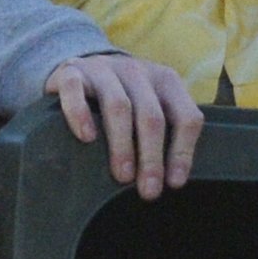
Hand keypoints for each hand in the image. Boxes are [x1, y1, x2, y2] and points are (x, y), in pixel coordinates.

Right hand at [46, 51, 202, 199]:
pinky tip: (86, 138)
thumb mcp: (148, 109)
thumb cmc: (122, 100)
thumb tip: (171, 182)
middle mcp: (137, 71)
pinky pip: (75, 90)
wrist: (80, 69)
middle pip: (151, 116)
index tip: (174, 183)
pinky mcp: (71, 71)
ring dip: (122, 144)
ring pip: (118, 105)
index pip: (186, 117)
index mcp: (166, 82)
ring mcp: (104, 69)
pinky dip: (80, 114)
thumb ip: (164, 134)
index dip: (183, 151)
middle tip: (148, 189)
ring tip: (123, 176)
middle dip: (152, 156)